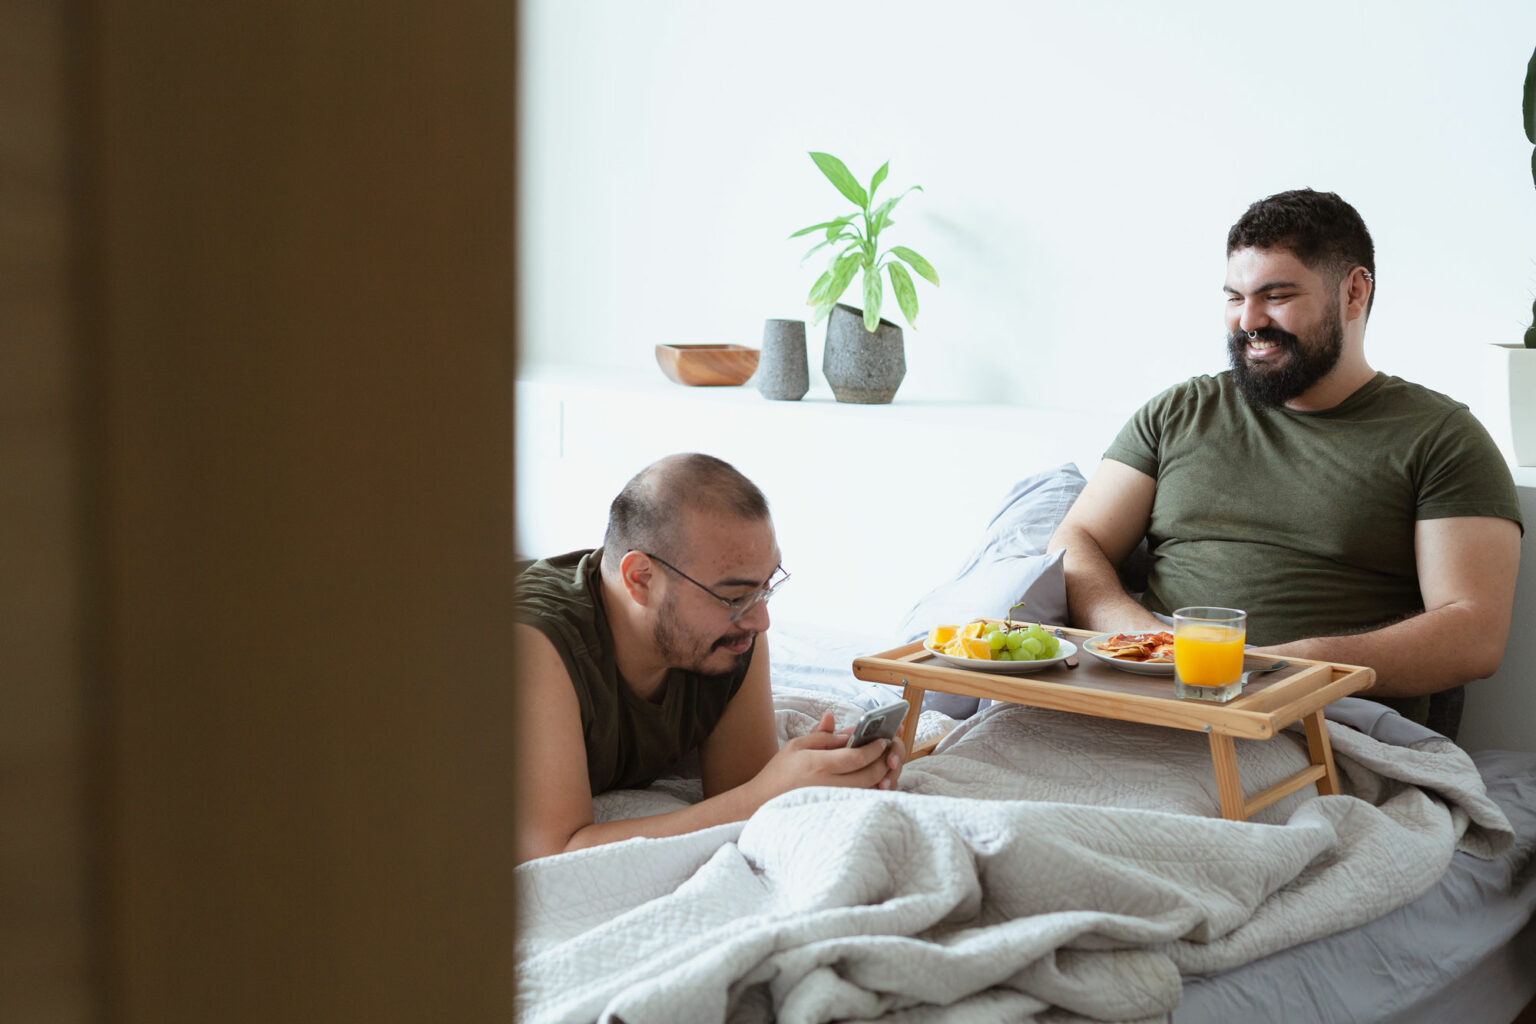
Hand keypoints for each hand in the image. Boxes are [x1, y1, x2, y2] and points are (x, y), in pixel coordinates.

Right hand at [749, 712, 900, 802]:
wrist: (763, 802)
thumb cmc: (779, 772)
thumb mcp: (796, 746)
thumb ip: (823, 735)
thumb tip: (849, 731)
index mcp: (818, 765)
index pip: (856, 757)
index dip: (874, 748)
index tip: (882, 740)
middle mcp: (828, 785)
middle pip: (869, 775)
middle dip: (884, 761)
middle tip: (888, 751)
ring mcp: (833, 801)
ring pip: (869, 789)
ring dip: (881, 776)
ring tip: (883, 763)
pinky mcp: (835, 811)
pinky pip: (861, 800)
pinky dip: (872, 789)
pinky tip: (874, 780)